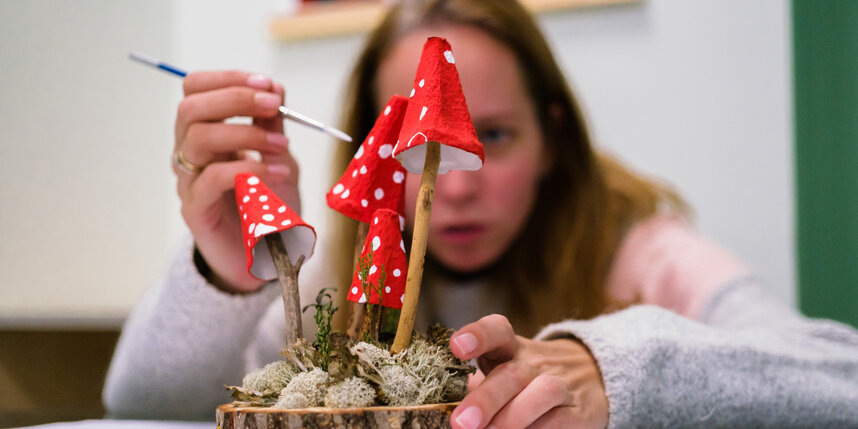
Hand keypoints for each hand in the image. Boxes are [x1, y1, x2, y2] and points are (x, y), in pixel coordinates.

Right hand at [174, 71, 299, 292]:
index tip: (267, 84)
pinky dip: (249, 170)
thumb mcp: (279, 157)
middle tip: (274, 105)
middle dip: (235, 99)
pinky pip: (212, 178)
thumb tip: (274, 87)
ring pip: (198, 139)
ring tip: (282, 146)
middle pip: (190, 108)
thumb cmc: (270, 206)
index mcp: (204, 132)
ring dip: (246, 134)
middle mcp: (189, 153)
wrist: (266, 258)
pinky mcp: (196, 210)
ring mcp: (189, 181)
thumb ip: (273, 125)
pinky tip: (276, 174)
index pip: (195, 90)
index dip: (227, 79)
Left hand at [449, 314, 608, 428]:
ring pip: (541, 394)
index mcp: (510, 348)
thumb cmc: (529, 379)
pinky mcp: (579, 411)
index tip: (456, 346)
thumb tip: (450, 410)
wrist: (592, 375)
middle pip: (512, 374)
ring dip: (511, 417)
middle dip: (486, 399)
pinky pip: (559, 421)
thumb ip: (480, 389)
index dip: (477, 335)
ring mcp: (560, 385)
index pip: (496, 331)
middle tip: (462, 422)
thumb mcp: (504, 370)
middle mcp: (535, 363)